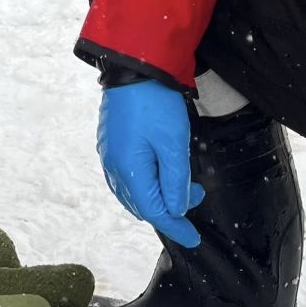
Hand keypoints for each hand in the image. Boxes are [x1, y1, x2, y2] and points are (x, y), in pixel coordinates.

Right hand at [98, 80, 205, 247]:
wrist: (133, 68)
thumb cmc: (155, 105)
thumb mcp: (174, 143)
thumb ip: (176, 180)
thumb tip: (176, 208)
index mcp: (129, 172)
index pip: (153, 211)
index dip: (175, 226)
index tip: (193, 238)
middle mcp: (114, 170)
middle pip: (141, 205)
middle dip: (168, 209)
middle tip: (196, 195)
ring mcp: (109, 158)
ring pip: (133, 193)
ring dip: (157, 196)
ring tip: (182, 183)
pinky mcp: (111, 146)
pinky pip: (127, 178)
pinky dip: (146, 184)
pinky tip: (159, 173)